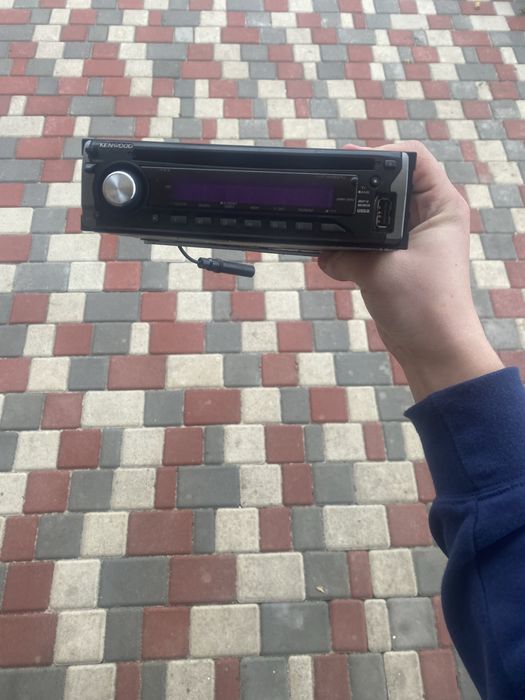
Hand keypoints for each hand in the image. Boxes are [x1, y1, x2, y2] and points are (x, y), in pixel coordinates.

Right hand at [318, 140, 502, 401]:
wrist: (433, 351)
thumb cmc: (424, 306)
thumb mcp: (380, 269)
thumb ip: (345, 251)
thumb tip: (319, 248)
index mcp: (440, 207)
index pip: (413, 160)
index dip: (379, 155)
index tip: (345, 165)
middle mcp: (428, 218)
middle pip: (387, 187)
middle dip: (354, 194)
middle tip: (325, 196)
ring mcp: (410, 241)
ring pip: (372, 218)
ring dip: (348, 227)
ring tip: (322, 230)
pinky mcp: (396, 262)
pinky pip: (367, 244)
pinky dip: (347, 250)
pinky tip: (328, 257)